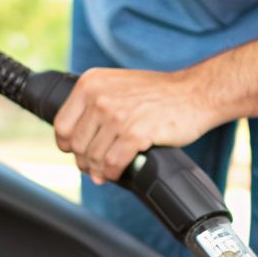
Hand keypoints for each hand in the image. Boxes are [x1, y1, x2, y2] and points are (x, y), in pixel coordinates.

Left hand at [53, 68, 222, 183]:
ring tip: (107, 172)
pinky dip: (113, 173)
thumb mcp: (118, 86)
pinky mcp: (135, 133)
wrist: (195, 92)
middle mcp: (99, 97)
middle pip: (77, 145)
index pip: (62, 125)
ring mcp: (117, 115)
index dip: (68, 145)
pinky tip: (118, 172)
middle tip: (95, 168)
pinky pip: (112, 163)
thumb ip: (94, 105)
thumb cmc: (158, 94)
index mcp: (90, 83)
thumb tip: (75, 142)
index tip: (79, 152)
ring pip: (93, 157)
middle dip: (85, 161)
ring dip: (99, 170)